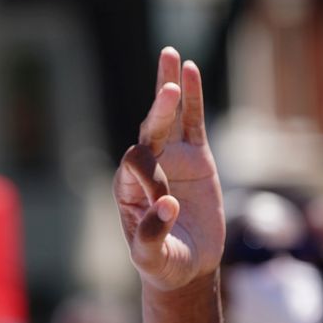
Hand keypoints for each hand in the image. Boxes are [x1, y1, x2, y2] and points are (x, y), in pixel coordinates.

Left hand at [113, 47, 224, 291]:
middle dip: (158, 111)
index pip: (136, 167)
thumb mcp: (151, 257)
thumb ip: (151, 235)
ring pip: (168, 119)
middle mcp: (144, 167)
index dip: (151, 177)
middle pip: (149, 131)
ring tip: (170, 56)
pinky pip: (194, 123)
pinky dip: (193, 99)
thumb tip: (166, 206)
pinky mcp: (196, 158)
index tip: (166, 204)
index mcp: (126, 188)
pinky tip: (191, 71)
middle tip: (167, 89)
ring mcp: (171, 159)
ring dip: (169, 89)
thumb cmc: (162, 263)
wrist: (185, 265)